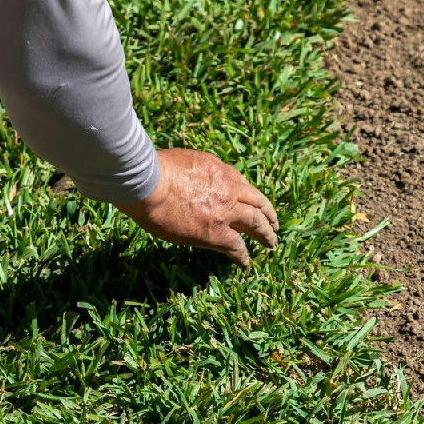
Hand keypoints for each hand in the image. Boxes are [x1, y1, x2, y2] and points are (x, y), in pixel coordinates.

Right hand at [115, 149, 278, 267]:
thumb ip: (193, 170)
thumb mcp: (182, 160)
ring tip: (270, 243)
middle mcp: (228, 189)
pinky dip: (242, 255)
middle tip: (274, 224)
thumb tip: (188, 178)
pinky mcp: (216, 233)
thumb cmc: (154, 170)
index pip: (241, 184)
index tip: (253, 203)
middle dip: (268, 214)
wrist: (150, 183)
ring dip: (265, 234)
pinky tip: (245, 262)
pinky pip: (237, 247)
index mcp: (219, 170)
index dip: (249, 196)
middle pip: (257, 203)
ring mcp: (225, 212)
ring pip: (256, 224)